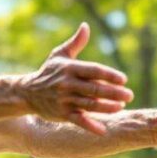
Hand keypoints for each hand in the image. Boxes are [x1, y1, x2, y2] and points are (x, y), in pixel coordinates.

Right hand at [19, 23, 133, 134]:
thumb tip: (86, 26)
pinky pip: (78, 120)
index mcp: (70, 68)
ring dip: (107, 107)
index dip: (109, 75)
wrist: (27, 93)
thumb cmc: (48, 72)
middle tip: (129, 95)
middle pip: (94, 89)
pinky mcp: (62, 114)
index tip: (123, 79)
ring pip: (89, 105)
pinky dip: (90, 125)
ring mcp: (64, 100)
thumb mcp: (59, 55)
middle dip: (114, 93)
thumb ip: (75, 43)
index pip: (93, 71)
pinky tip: (103, 130)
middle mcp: (67, 84)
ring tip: (121, 106)